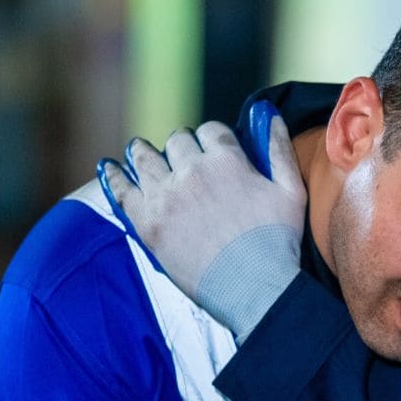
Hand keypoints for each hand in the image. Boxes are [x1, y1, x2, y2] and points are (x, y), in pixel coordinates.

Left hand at [98, 113, 305, 338]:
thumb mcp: (291, 191)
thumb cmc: (277, 242)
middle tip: (180, 159)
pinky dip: (113, 175)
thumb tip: (267, 111)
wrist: (253, 288)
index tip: (211, 150)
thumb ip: (278, 148)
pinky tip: (108, 168)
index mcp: (226, 160)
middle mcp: (192, 171)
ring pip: (144, 157)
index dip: (212, 139)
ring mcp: (165, 196)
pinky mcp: (147, 222)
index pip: (210, 131)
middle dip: (181, 147)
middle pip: (177, 141)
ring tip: (139, 151)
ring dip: (143, 152)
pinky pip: (121, 189)